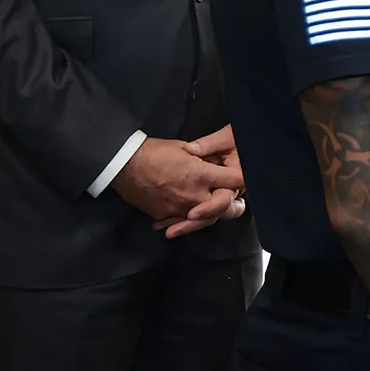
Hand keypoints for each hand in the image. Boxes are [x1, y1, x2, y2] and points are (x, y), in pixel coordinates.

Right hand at [113, 133, 243, 224]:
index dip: (243, 179)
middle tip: (237, 203)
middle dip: (234, 206)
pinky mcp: (165, 215)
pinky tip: (190, 217)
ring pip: (205, 219)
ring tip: (218, 211)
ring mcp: (179, 208)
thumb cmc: (153, 152)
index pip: (234, 181)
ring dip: (212, 215)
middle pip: (224, 208)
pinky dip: (188, 220)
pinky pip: (182, 222)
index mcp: (202, 175)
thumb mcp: (185, 148)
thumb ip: (204, 157)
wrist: (123, 164)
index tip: (246, 179)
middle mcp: (193, 195)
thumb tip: (216, 161)